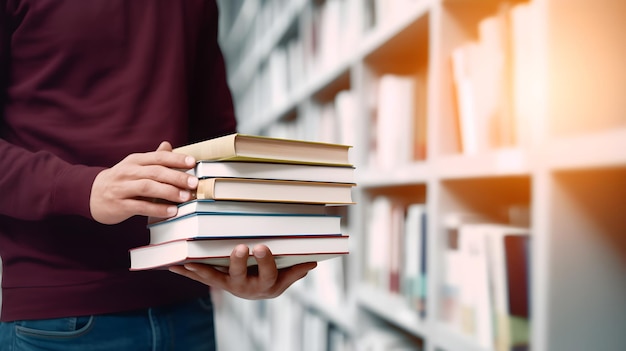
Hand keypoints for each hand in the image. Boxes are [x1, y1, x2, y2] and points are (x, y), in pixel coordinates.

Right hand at [90, 141, 197, 223]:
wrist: (91, 194)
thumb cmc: (121, 180)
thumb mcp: (134, 166)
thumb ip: (153, 158)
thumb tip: (168, 145)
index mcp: (134, 160)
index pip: (158, 157)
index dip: (176, 159)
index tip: (192, 162)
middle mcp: (128, 172)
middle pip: (155, 172)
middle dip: (176, 177)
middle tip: (193, 182)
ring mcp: (122, 188)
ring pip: (147, 188)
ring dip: (168, 192)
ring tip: (185, 197)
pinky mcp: (119, 205)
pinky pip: (140, 207)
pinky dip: (157, 209)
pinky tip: (171, 211)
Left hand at [169, 245, 316, 298]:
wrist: (255, 291)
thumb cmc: (272, 279)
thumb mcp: (287, 277)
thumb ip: (297, 269)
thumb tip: (314, 260)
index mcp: (265, 284)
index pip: (268, 272)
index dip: (265, 261)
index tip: (262, 246)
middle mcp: (245, 287)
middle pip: (240, 275)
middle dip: (238, 261)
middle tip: (239, 247)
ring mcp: (227, 284)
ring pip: (213, 277)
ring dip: (201, 269)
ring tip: (190, 261)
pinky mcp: (214, 281)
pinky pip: (198, 276)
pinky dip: (184, 270)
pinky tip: (171, 264)